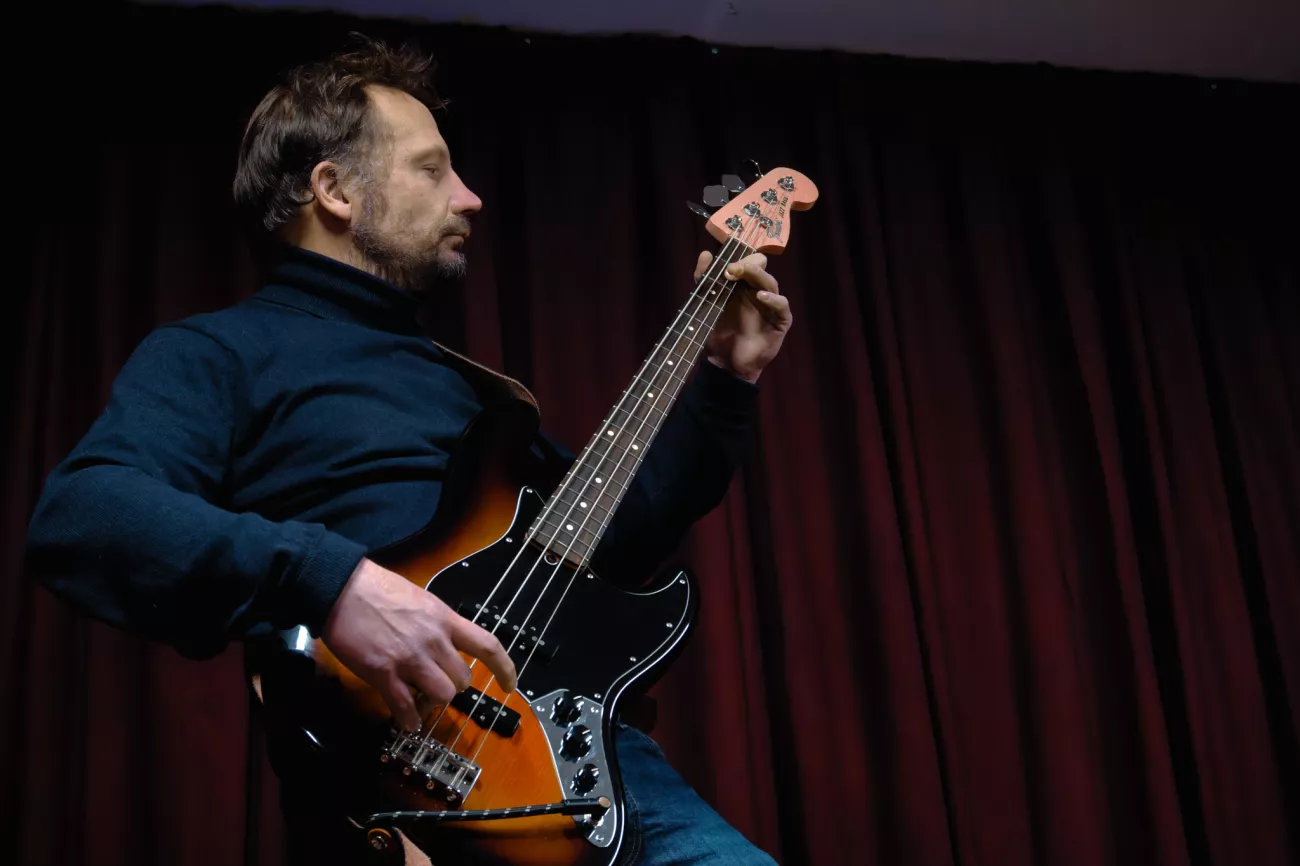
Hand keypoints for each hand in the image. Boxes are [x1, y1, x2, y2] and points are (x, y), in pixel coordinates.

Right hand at [321, 558, 517, 730]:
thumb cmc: (377, 589)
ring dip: (432, 703)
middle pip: (462, 679)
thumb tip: (445, 643)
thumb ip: (437, 623)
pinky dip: (408, 719)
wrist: (341, 588)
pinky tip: (406, 720)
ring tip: (420, 700)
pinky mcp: (383, 673)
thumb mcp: (421, 599)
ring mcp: (409, 659)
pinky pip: (405, 708)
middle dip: (453, 686)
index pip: (487, 646)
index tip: (510, 685)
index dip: (504, 669)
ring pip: (441, 696)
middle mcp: (433, 640)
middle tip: (436, 684)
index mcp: (444, 619)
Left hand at [696, 250, 792, 382]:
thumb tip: (705, 254)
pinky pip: (782, 305)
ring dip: (758, 276)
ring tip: (744, 274)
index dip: (738, 259)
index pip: (747, 262)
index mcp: (743, 285)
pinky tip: (762, 296)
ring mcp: (771, 305)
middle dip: (747, 264)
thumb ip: (704, 279)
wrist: (727, 363)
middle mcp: (758, 291)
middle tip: (732, 269)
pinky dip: (774, 299)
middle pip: (761, 268)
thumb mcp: (707, 303)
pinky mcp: (780, 320)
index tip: (724, 263)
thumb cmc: (720, 332)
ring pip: (771, 282)